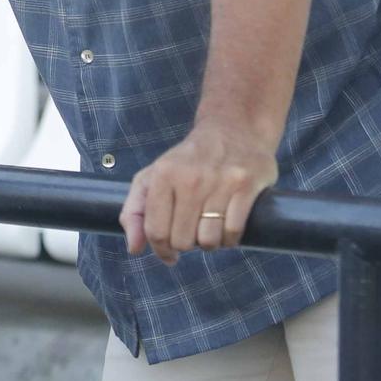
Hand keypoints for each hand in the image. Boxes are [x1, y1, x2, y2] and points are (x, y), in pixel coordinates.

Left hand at [120, 122, 279, 265]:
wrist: (233, 128)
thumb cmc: (188, 160)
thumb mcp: (153, 176)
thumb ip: (134, 211)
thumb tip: (134, 249)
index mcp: (163, 175)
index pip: (155, 231)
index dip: (161, 249)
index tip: (169, 253)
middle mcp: (190, 178)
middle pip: (182, 240)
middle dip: (186, 245)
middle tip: (191, 232)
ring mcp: (220, 181)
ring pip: (209, 240)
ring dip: (209, 243)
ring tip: (209, 228)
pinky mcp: (246, 185)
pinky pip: (233, 232)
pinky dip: (229, 239)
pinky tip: (226, 228)